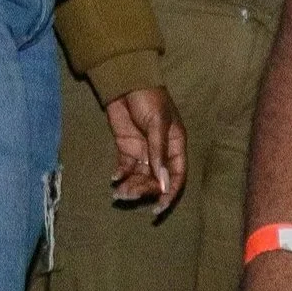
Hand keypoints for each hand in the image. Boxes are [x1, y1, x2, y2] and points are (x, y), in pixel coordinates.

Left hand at [105, 86, 184, 216]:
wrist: (126, 82)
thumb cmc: (149, 99)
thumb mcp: (158, 124)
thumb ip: (159, 152)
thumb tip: (164, 182)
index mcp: (176, 146)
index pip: (177, 175)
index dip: (169, 193)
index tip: (158, 208)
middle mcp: (162, 152)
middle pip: (157, 180)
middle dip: (144, 190)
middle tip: (128, 195)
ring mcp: (144, 151)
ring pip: (140, 176)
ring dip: (131, 185)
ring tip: (118, 192)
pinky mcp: (127, 148)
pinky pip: (126, 167)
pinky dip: (121, 174)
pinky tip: (114, 179)